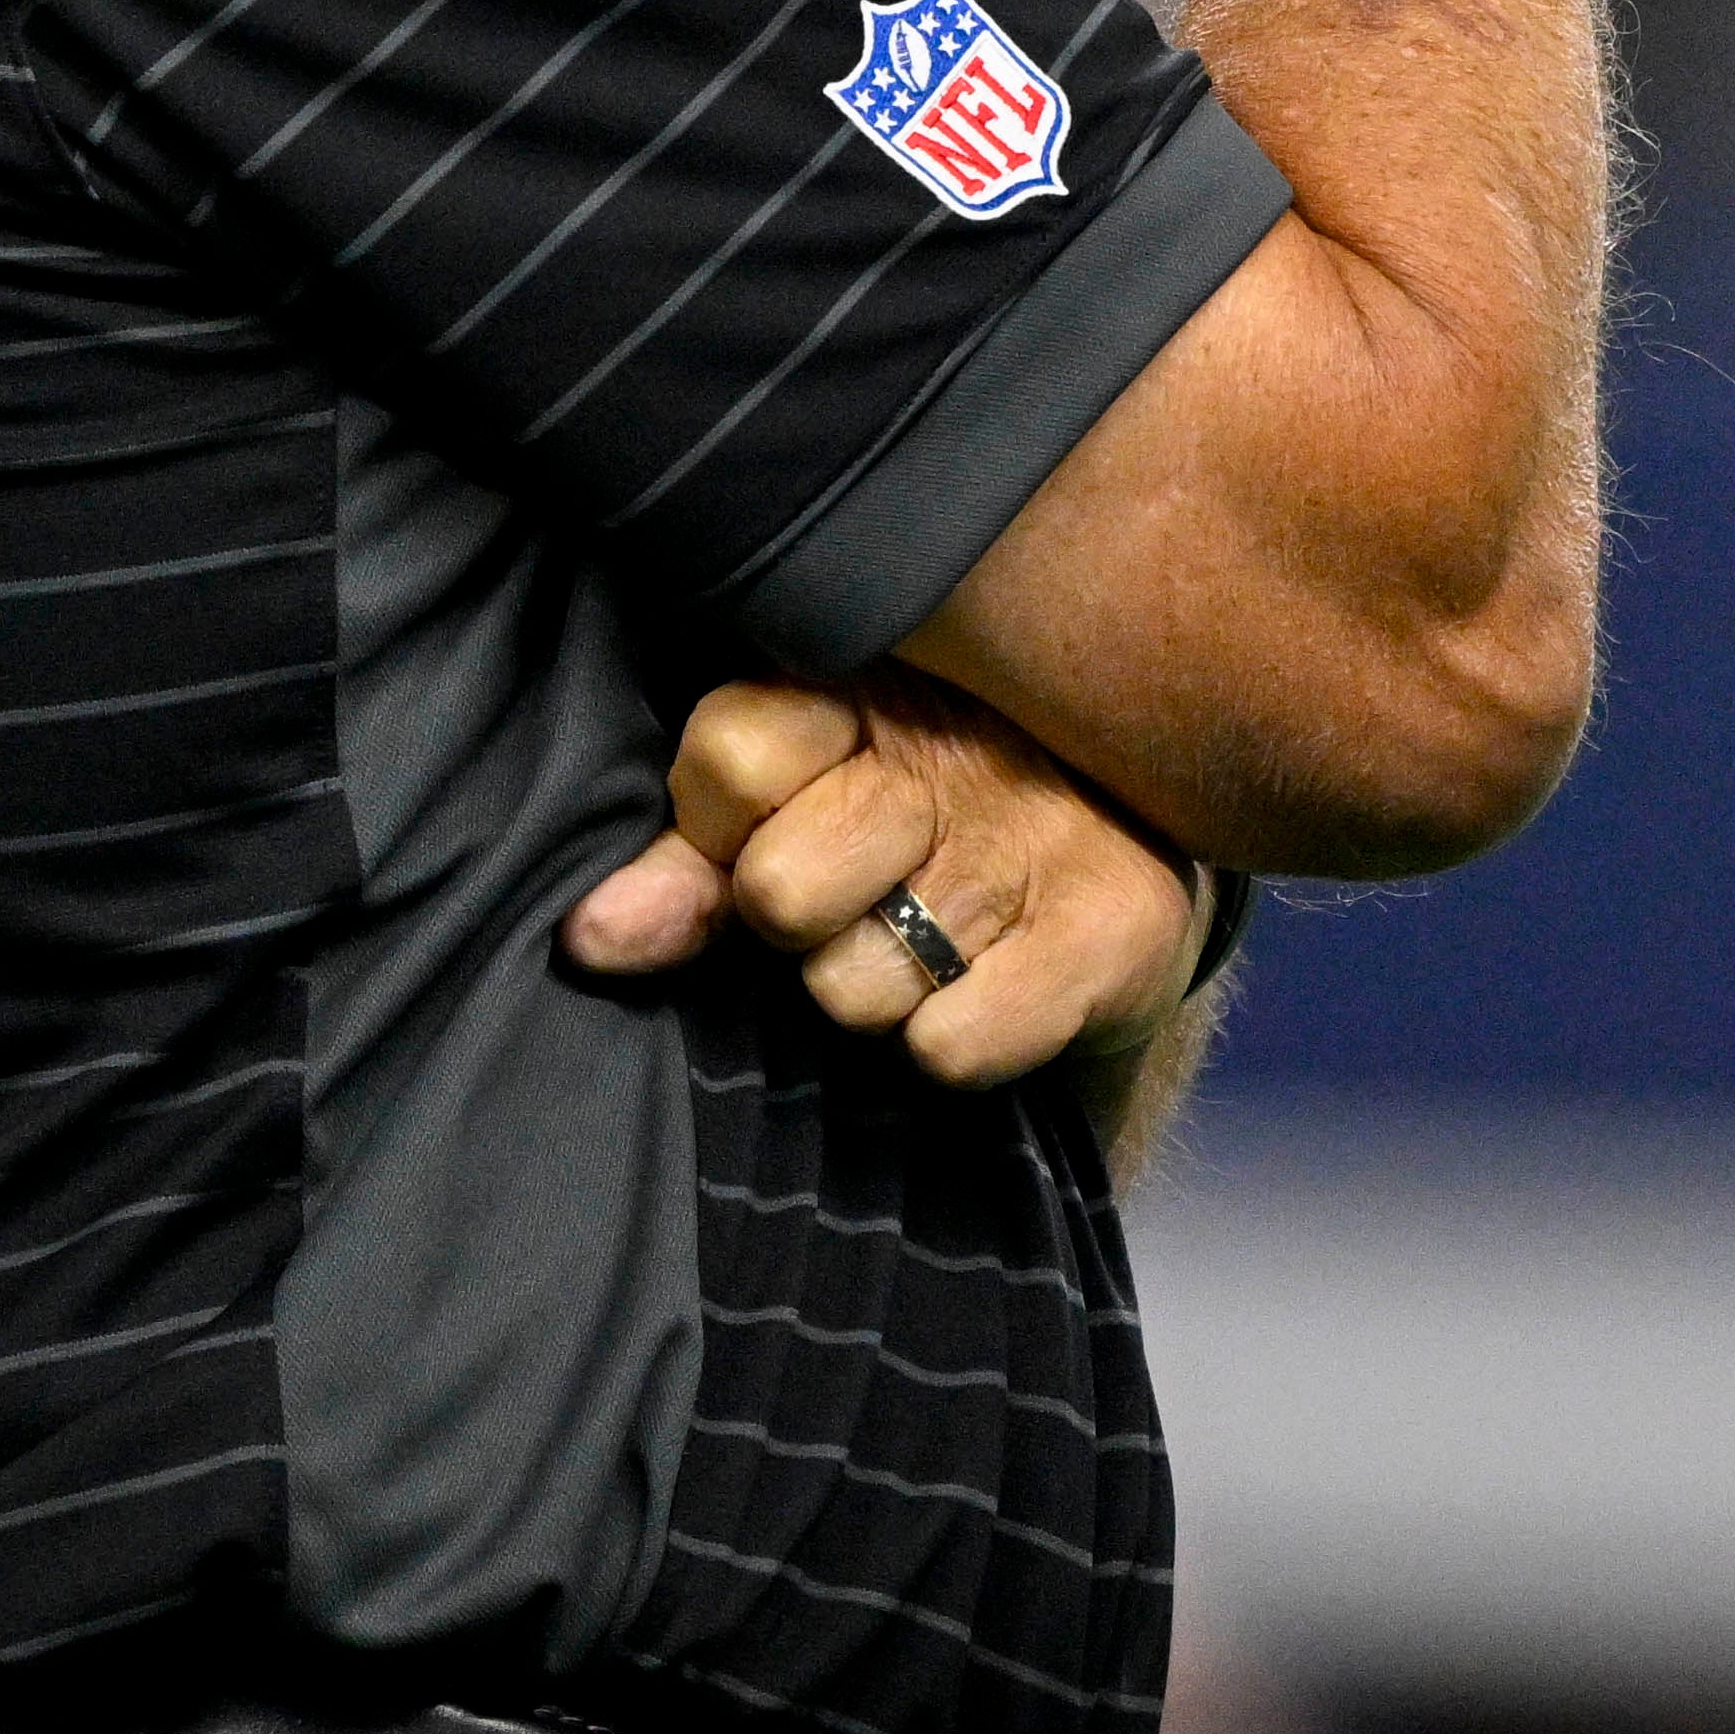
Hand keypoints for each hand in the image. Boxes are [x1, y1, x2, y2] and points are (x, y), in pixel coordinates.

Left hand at [561, 675, 1209, 1089]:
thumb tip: (590, 939)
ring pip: (854, 988)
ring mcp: (1041, 838)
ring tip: (932, 941)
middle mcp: (957, 750)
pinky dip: (956, 1043)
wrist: (1144, 855)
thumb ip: (689, 864)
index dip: (726, 825)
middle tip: (863, 899)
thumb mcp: (801, 812)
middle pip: (781, 890)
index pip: (730, 756)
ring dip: (877, 993)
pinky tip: (993, 986)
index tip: (773, 828)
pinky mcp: (1113, 930)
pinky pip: (952, 1047)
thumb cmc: (928, 827)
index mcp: (868, 687)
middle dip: (800, 924)